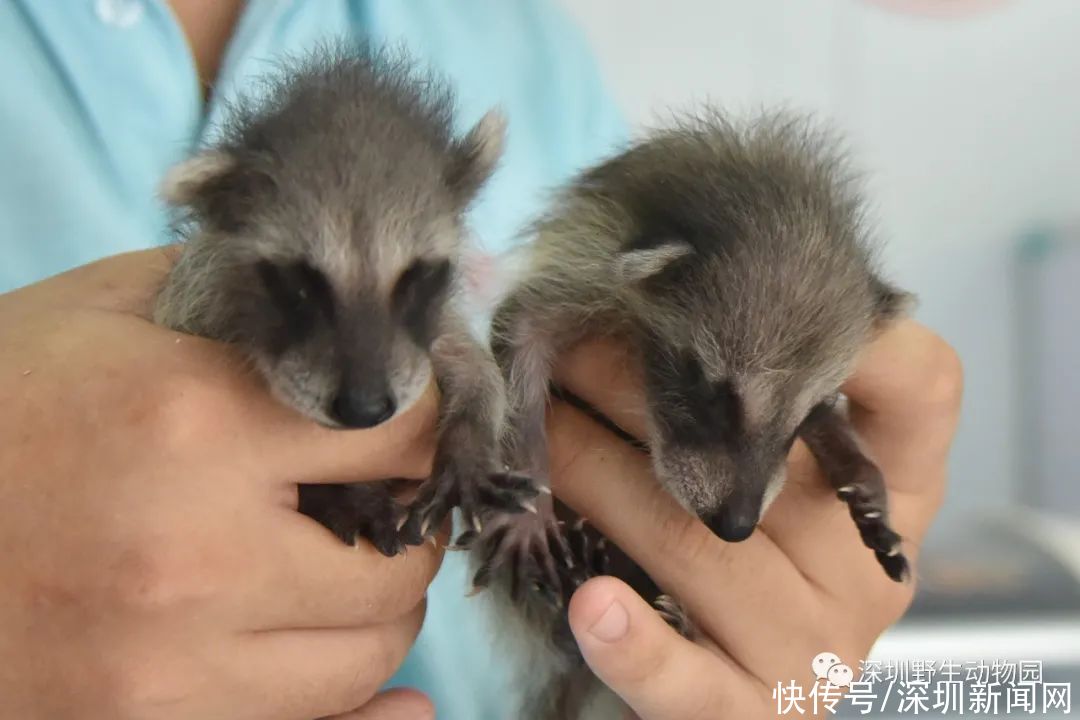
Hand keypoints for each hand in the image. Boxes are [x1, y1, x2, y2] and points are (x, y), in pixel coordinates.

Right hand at [0, 250, 439, 719]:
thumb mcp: (100, 314)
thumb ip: (232, 298)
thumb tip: (345, 313)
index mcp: (194, 419)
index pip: (402, 428)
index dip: (424, 420)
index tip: (409, 422)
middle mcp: (198, 549)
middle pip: (402, 557)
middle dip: (408, 522)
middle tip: (376, 501)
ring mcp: (173, 658)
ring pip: (372, 650)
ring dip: (380, 605)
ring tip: (340, 566)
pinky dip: (355, 695)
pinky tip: (362, 671)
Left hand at [546, 320, 961, 718]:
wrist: (743, 688)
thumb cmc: (762, 554)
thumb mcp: (790, 474)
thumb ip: (763, 395)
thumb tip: (673, 272)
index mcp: (893, 494)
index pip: (919, 389)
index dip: (859, 330)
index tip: (754, 284)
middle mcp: (861, 569)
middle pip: (761, 451)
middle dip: (643, 384)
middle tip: (563, 333)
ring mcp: (807, 646)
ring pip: (690, 542)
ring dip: (595, 472)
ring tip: (533, 420)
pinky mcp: (741, 710)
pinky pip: (683, 678)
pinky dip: (631, 640)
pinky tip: (590, 603)